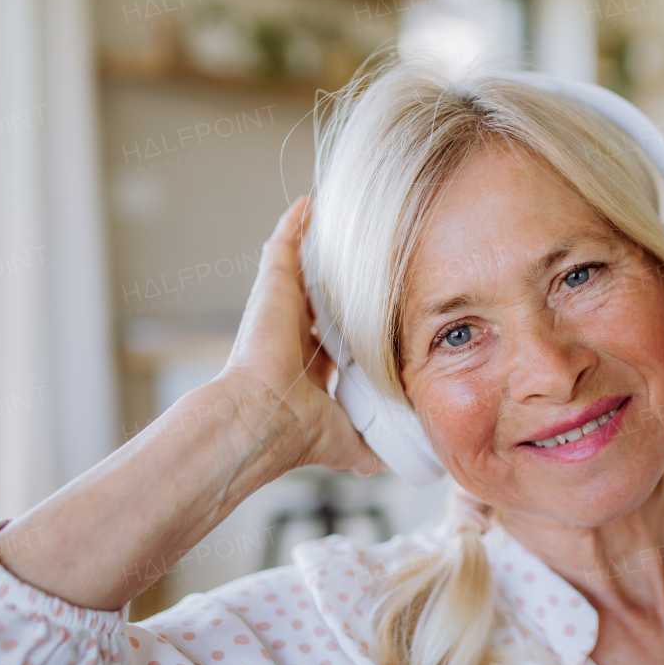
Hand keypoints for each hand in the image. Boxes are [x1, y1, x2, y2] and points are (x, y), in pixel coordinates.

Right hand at [217, 196, 383, 477]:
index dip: (351, 332)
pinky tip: (307, 205)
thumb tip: (399, 459)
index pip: (332, 343)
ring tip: (339, 226)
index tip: (370, 320)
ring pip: (302, 272)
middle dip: (336, 289)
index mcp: (307, 371)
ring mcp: (280, 311)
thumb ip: (373, 448)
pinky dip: (293, 225)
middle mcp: (292, 338)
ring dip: (318, 251)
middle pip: (318, 303)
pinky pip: (282, 246)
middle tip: (360, 266)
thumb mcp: (349, 443)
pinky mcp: (272, 288)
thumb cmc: (299, 434)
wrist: (264, 419)